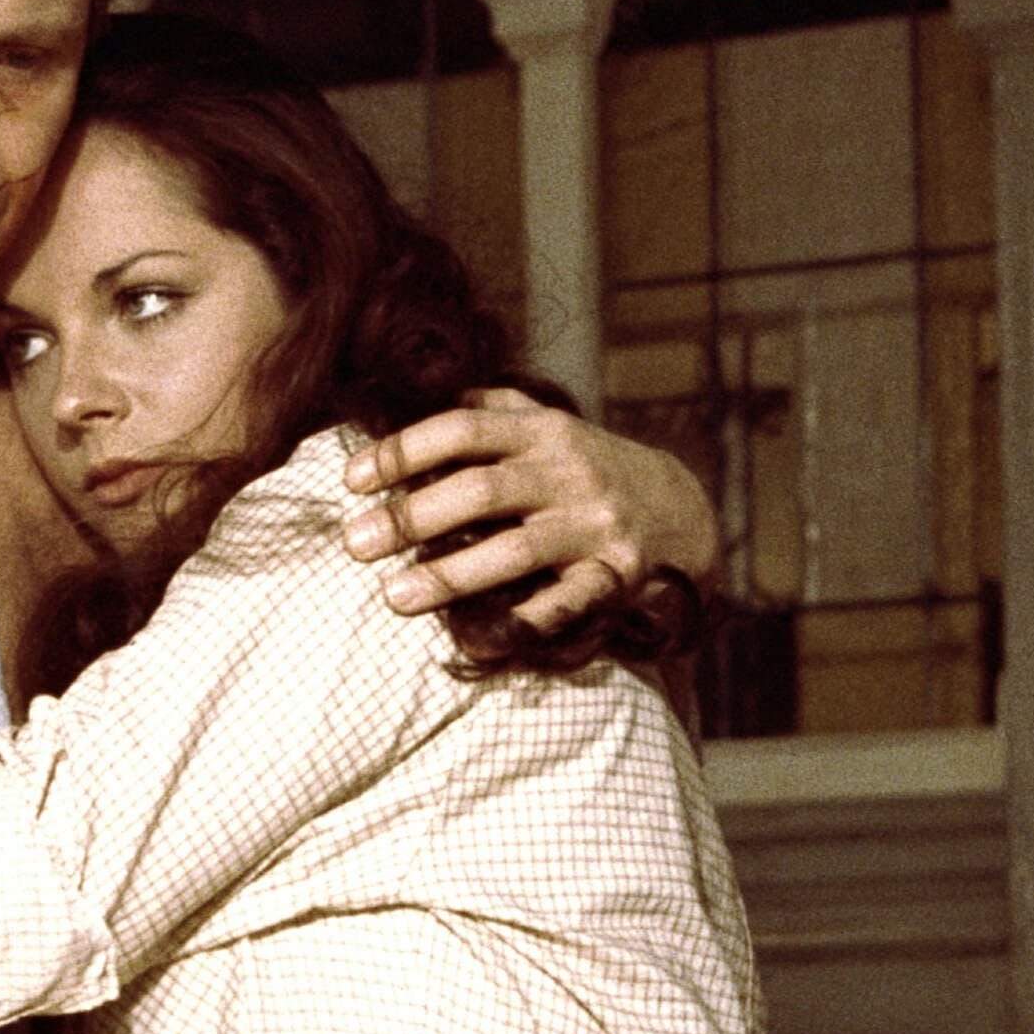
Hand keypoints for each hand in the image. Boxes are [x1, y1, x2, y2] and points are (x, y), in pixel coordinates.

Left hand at [341, 391, 718, 633]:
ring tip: (393, 597)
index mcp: (544, 431)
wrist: (682, 513)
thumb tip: (419, 392)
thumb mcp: (548, 427)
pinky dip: (523, 622)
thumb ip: (490, 410)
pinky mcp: (616, 576)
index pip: (462, 430)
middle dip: (412, 518)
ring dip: (450, 576)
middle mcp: (569, 473)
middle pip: (481, 490)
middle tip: (355, 543)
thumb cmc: (587, 470)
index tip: (351, 480)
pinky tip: (475, 641)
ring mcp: (594, 525)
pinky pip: (567, 603)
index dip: (402, 451)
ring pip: (516, 550)